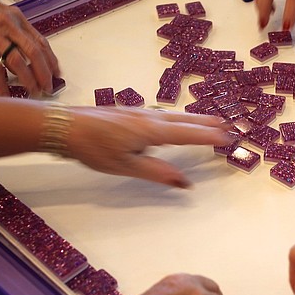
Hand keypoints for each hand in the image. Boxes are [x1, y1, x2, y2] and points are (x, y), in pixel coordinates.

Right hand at [0, 0, 59, 95]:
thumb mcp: (1, 14)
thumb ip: (16, 32)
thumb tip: (30, 55)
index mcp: (17, 18)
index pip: (41, 41)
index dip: (51, 60)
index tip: (57, 74)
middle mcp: (8, 25)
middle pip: (33, 52)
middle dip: (44, 73)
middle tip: (48, 87)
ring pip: (17, 61)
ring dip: (27, 80)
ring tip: (32, 91)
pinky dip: (2, 84)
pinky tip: (6, 94)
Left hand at [66, 107, 230, 187]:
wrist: (64, 126)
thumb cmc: (93, 148)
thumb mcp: (126, 166)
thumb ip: (157, 173)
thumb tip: (185, 182)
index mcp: (152, 131)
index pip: (188, 134)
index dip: (209, 137)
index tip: (229, 138)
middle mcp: (150, 117)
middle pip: (185, 120)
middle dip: (208, 124)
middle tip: (229, 125)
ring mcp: (139, 112)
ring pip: (174, 115)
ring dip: (195, 119)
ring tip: (211, 121)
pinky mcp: (129, 112)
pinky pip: (163, 114)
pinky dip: (179, 117)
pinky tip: (176, 121)